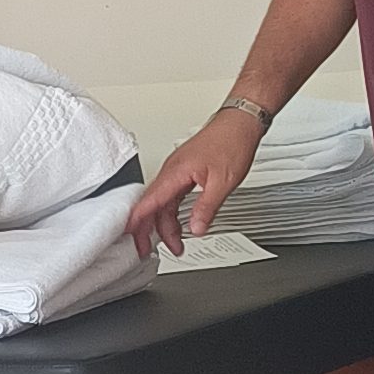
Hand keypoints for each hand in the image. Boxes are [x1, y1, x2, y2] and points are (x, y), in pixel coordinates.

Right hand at [130, 108, 258, 256]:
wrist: (240, 122)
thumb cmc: (232, 142)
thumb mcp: (223, 183)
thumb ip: (206, 208)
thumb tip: (195, 228)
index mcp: (176, 172)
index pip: (148, 203)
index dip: (137, 223)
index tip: (133, 240)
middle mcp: (172, 170)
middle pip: (152, 205)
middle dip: (149, 230)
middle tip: (149, 251)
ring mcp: (177, 170)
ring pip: (163, 202)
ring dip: (165, 224)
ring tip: (175, 243)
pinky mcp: (185, 170)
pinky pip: (171, 195)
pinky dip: (172, 212)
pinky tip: (179, 223)